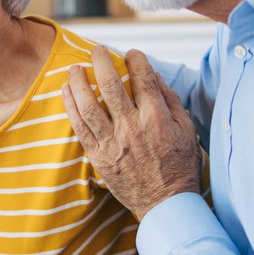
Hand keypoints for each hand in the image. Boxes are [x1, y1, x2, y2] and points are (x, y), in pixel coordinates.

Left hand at [63, 46, 201, 219]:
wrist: (165, 204)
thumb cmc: (180, 165)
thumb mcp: (187, 130)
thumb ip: (171, 101)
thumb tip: (154, 76)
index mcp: (157, 119)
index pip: (143, 79)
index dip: (136, 59)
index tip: (132, 52)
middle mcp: (132, 127)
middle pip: (111, 86)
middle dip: (102, 62)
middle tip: (96, 50)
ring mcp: (113, 142)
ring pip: (89, 105)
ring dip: (79, 82)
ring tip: (74, 68)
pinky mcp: (99, 156)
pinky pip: (79, 127)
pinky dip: (70, 106)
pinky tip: (66, 92)